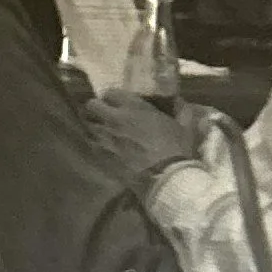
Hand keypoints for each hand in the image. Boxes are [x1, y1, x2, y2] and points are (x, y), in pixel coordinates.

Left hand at [82, 89, 198, 182]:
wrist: (168, 179)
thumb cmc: (177, 149)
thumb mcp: (183, 125)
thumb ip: (179, 110)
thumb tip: (179, 102)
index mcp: (133, 107)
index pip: (110, 92)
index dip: (113, 97)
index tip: (117, 102)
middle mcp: (115, 119)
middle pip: (92, 105)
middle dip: (96, 108)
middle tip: (104, 114)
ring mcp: (106, 139)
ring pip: (88, 125)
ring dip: (94, 125)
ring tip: (102, 130)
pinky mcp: (103, 157)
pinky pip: (92, 145)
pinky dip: (96, 144)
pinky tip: (104, 147)